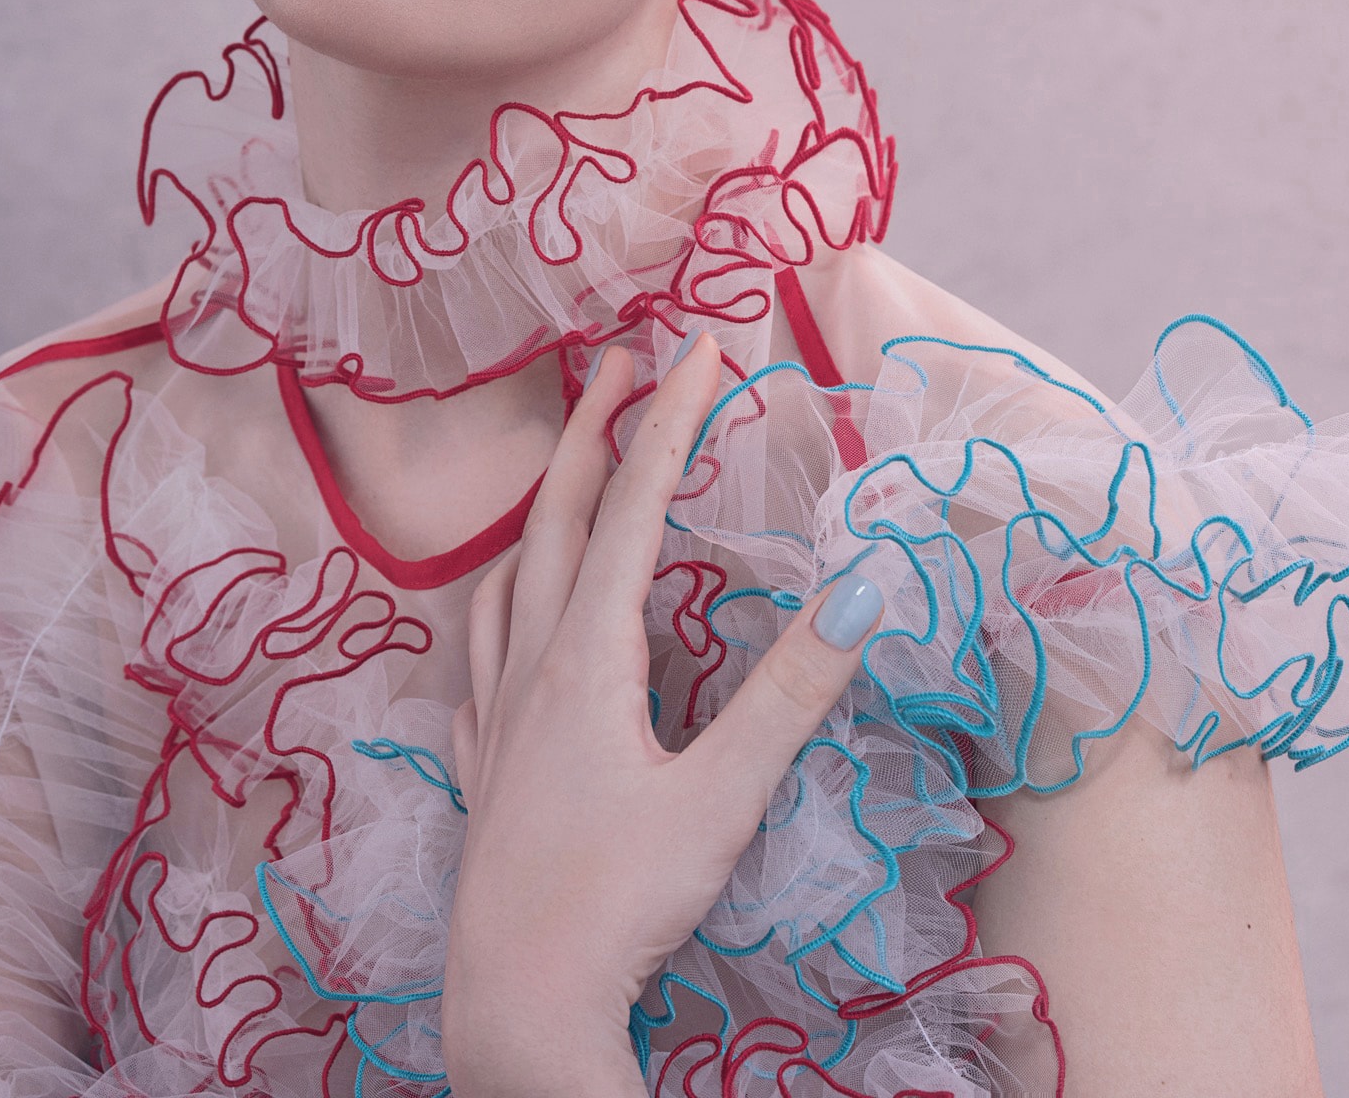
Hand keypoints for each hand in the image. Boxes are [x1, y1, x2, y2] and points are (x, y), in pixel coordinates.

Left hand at [441, 334, 883, 1097]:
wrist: (514, 1002)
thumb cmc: (620, 900)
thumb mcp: (722, 798)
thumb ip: (793, 696)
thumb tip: (866, 591)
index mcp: (589, 655)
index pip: (636, 505)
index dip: (671, 418)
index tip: (703, 346)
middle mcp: (531, 665)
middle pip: (559, 517)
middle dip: (591, 428)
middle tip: (619, 359)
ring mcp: (495, 716)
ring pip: (509, 578)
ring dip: (545, 509)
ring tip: (568, 476)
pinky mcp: (482, 767)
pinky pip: (481, 653)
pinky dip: (503, 605)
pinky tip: (508, 626)